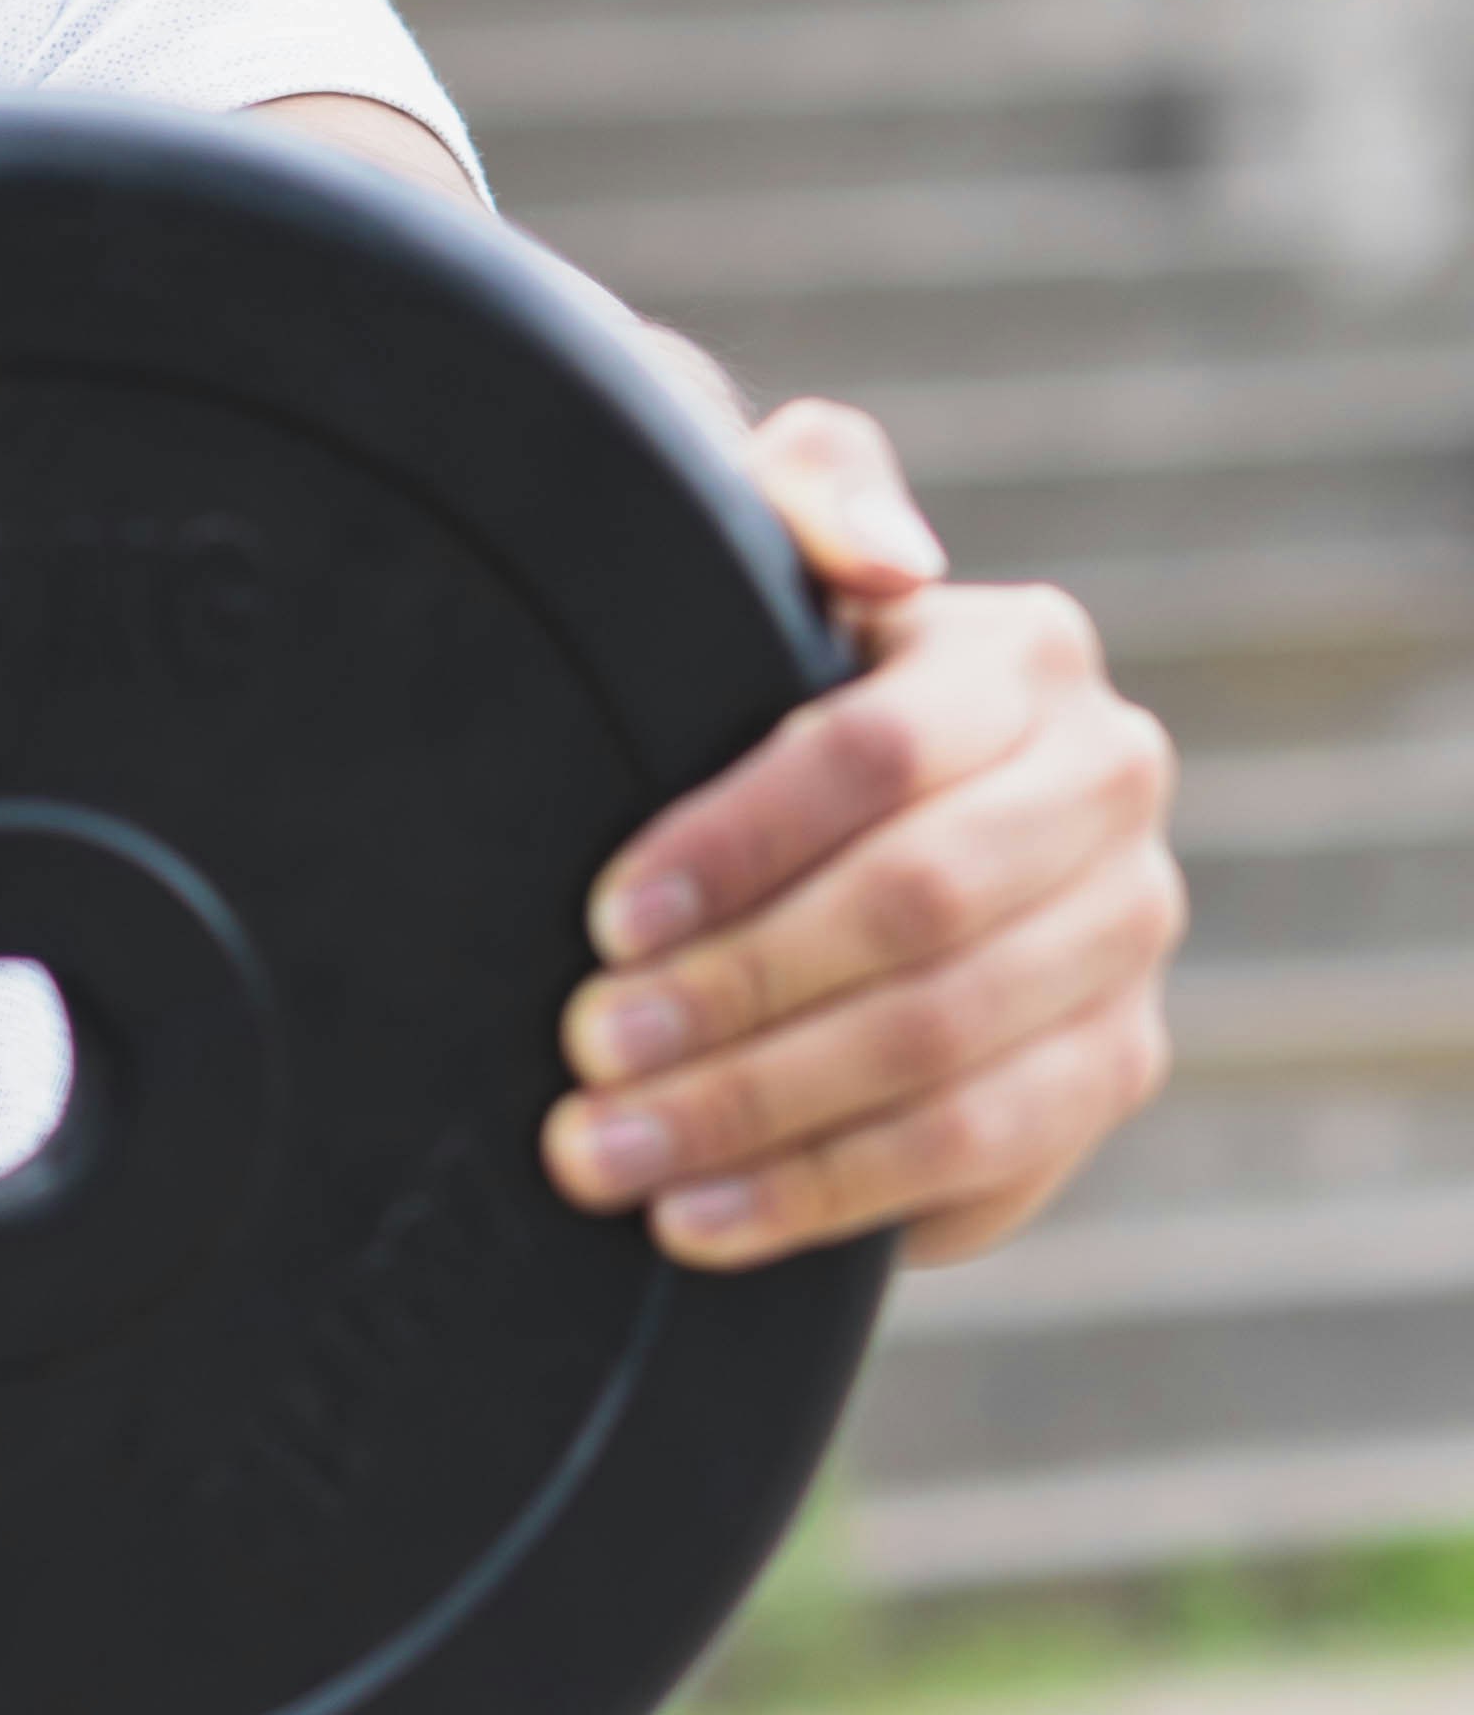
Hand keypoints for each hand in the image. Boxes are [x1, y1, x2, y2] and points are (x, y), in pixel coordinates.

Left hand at [541, 400, 1182, 1271]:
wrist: (848, 817)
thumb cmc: (769, 668)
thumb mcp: (767, 551)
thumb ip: (809, 491)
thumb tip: (889, 558)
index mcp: (1027, 656)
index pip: (879, 754)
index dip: (736, 843)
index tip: (606, 918)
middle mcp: (1109, 788)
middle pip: (916, 914)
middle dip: (733, 996)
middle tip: (585, 1052)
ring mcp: (1129, 936)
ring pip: (946, 1050)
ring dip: (758, 1117)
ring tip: (602, 1155)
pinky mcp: (1114, 1065)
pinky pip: (981, 1157)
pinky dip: (827, 1198)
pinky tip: (698, 1223)